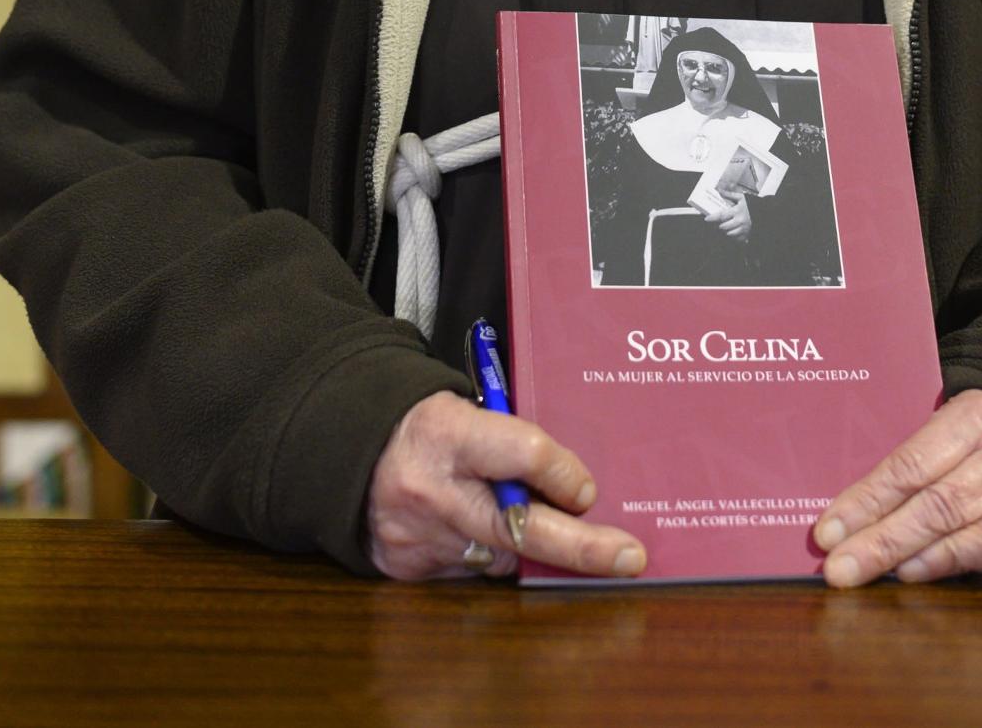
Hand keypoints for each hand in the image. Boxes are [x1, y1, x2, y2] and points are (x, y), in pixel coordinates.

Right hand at [363, 390, 647, 581]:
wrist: (353, 453)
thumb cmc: (427, 427)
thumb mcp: (467, 409)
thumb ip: (515, 441)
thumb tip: (577, 484)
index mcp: (448, 431)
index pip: (520, 452)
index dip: (561, 472)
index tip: (589, 490)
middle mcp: (433, 490)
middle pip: (520, 526)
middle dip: (582, 547)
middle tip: (628, 558)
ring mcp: (421, 537)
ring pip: (503, 557)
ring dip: (536, 550)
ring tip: (564, 540)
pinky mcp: (412, 569)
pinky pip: (474, 572)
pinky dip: (495, 557)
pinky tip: (498, 539)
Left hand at [699, 188, 751, 240]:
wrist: (764, 212)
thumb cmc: (752, 205)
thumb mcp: (741, 197)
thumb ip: (729, 194)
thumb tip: (719, 191)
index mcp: (737, 211)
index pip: (721, 216)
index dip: (713, 218)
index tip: (707, 219)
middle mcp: (740, 221)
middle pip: (724, 227)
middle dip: (719, 225)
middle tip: (717, 222)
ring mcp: (744, 230)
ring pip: (729, 234)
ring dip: (725, 230)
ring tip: (726, 226)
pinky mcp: (747, 235)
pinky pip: (736, 239)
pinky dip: (733, 236)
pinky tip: (733, 231)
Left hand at [813, 389, 981, 585]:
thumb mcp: (951, 424)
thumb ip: (911, 457)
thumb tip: (848, 511)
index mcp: (975, 415)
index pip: (911, 463)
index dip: (866, 501)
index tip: (827, 532)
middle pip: (938, 504)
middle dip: (882, 541)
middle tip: (840, 570)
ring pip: (976, 535)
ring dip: (923, 560)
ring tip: (882, 574)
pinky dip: (965, 568)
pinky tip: (928, 574)